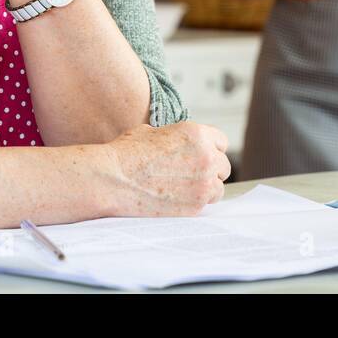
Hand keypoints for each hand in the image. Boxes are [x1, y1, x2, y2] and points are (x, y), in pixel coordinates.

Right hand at [101, 122, 230, 215]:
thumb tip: (180, 145)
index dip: (211, 148)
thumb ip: (176, 138)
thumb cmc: (127, 153)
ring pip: (218, 188)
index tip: (203, 155)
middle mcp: (206, 157)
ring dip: (206, 188)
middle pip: (223, 166)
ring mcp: (203, 183)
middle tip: (193, 174)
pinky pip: (206, 205)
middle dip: (210, 169)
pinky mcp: (195, 206)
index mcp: (197, 134)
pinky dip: (196, 203)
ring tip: (186, 188)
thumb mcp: (153, 132)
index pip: (221, 141)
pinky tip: (179, 199)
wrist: (114, 179)